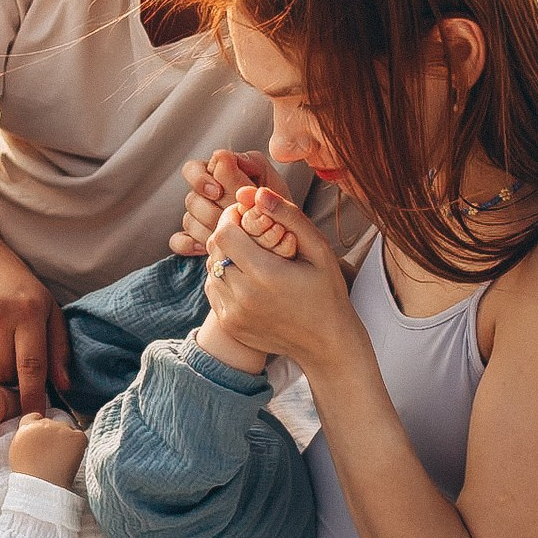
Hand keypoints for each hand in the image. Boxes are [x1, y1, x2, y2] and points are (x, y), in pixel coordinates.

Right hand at [0, 249, 69, 403]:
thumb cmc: (15, 288)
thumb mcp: (45, 307)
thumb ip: (57, 348)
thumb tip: (64, 387)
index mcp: (28, 312)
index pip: (32, 368)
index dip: (32, 398)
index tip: (32, 419)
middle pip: (1, 375)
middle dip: (6, 380)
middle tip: (7, 365)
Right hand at [7, 414, 85, 488]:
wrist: (41, 485)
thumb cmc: (28, 475)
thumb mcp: (17, 452)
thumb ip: (25, 439)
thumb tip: (35, 437)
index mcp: (26, 427)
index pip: (34, 417)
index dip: (40, 427)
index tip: (44, 439)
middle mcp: (44, 424)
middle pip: (53, 424)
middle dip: (55, 436)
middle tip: (55, 455)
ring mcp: (61, 428)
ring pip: (68, 430)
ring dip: (67, 441)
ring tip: (62, 460)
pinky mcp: (76, 436)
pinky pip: (81, 438)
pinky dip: (79, 447)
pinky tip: (72, 460)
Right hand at [170, 149, 292, 257]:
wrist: (285, 236)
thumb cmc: (277, 204)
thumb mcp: (271, 180)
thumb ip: (250, 165)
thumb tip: (223, 156)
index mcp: (217, 174)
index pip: (192, 169)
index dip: (201, 180)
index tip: (217, 192)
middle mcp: (203, 195)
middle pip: (190, 199)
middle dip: (211, 210)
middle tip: (230, 218)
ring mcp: (198, 218)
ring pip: (188, 220)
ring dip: (208, 228)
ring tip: (232, 236)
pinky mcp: (195, 240)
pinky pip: (178, 241)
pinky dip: (189, 244)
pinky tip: (206, 248)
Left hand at [201, 186, 360, 364]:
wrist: (326, 344)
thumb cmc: (327, 292)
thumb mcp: (318, 249)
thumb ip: (288, 217)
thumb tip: (257, 193)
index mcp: (265, 275)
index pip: (224, 233)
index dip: (231, 218)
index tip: (247, 216)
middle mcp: (243, 297)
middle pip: (214, 249)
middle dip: (228, 234)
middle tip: (250, 233)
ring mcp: (233, 314)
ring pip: (210, 269)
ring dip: (225, 256)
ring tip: (251, 257)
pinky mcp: (229, 325)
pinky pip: (213, 290)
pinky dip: (224, 278)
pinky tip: (248, 278)